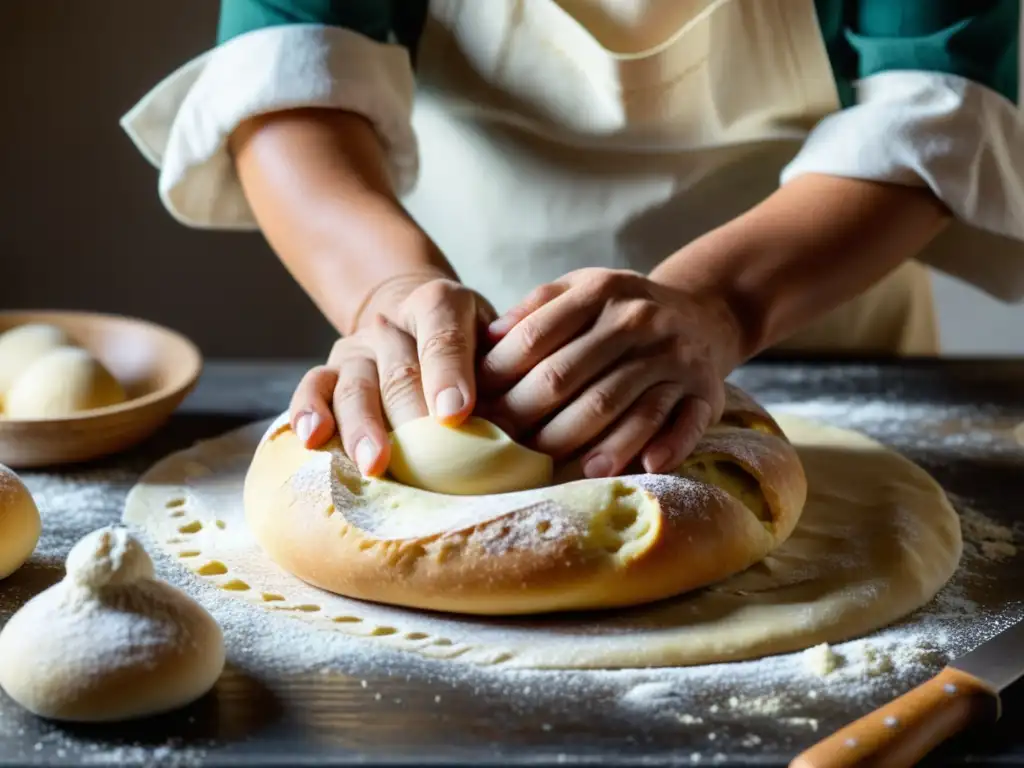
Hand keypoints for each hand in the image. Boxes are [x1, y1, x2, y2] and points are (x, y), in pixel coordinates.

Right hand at [288, 277, 494, 474]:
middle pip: (399, 370)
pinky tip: (313, 438)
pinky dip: (310, 412)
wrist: (416, 320)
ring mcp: (357, 349)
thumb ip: (505, 367)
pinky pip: (314, 388)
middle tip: (424, 459)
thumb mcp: (496, 341)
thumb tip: (524, 415)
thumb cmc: (471, 346)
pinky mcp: (330, 371)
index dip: (449, 373)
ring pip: (355, 385)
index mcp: (441, 305)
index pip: (443, 335)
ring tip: (373, 463)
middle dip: (411, 418)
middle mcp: (393, 324)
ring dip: (363, 426)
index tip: (457, 412)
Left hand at [479, 268, 743, 476]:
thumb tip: (486, 341)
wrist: (704, 314)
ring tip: (551, 470)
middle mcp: (638, 320)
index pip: (535, 338)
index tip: (475, 406)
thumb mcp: (581, 289)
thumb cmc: (621, 312)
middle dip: (525, 414)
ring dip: (578, 439)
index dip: (498, 375)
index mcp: (600, 292)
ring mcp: (675, 357)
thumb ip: (535, 309)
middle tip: (500, 445)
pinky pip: (682, 423)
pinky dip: (662, 447)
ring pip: (617, 403)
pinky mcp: (705, 392)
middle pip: (567, 375)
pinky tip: (638, 468)